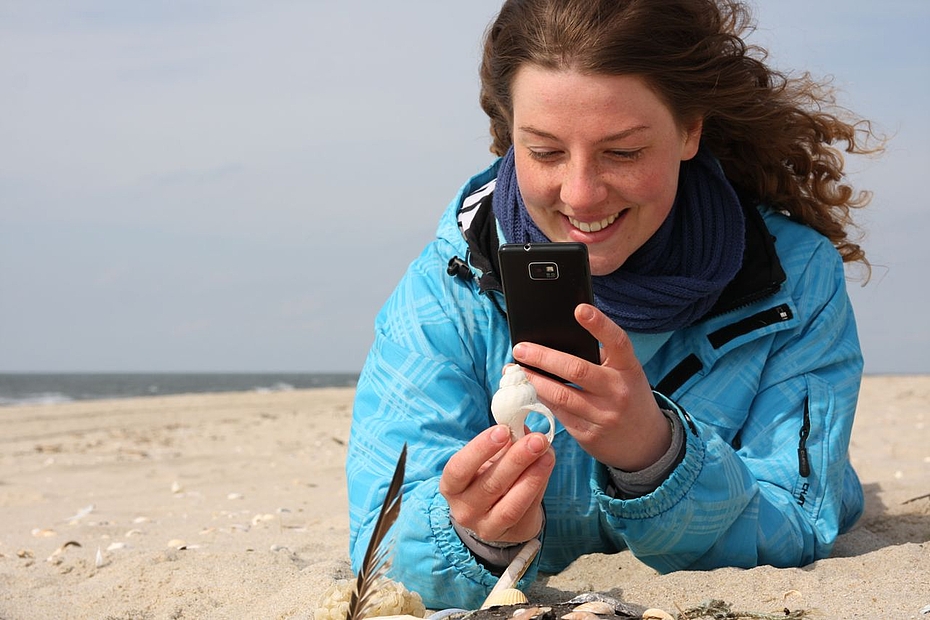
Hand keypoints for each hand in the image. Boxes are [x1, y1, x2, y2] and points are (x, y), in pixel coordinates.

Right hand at [439, 424, 553, 543]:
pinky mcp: (511, 534)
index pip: (459, 468)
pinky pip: (526, 512)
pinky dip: (539, 488)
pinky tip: (547, 468)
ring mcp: (486, 527)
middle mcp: (464, 510)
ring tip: (547, 454)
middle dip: (516, 459)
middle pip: (490, 485)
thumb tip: (520, 426)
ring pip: (510, 505)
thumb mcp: (487, 460)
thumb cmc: (487, 477)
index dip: (480, 448)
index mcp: (451, 486)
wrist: (494, 514)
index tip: (504, 430)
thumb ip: (502, 444)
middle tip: (537, 439)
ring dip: (532, 477)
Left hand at [511, 303, 671, 470]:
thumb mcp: (625, 374)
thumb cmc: (628, 396)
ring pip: (561, 395)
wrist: (646, 443)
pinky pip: (559, 414)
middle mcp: (618, 391)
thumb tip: (556, 342)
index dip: (599, 324)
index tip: (579, 309)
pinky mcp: (589, 434)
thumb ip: (600, 358)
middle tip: (520, 349)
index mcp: (629, 369)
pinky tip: (528, 391)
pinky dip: (541, 400)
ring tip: (517, 371)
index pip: (617, 341)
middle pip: (576, 370)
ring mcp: (604, 415)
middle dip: (543, 357)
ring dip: (534, 381)